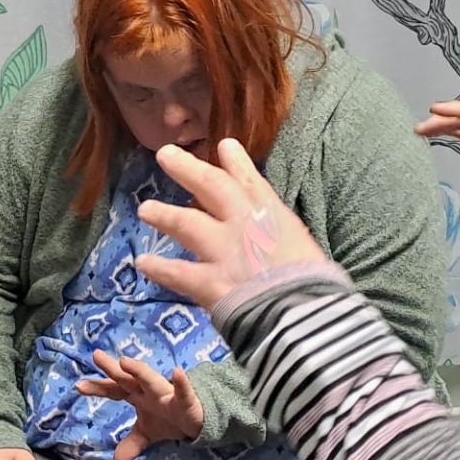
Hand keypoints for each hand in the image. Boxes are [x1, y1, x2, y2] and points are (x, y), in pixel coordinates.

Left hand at [75, 351, 204, 459]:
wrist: (198, 419)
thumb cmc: (169, 418)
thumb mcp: (147, 434)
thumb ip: (131, 444)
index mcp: (137, 395)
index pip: (114, 389)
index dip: (98, 387)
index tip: (79, 386)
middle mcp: (149, 391)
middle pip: (127, 379)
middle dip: (113, 369)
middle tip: (97, 356)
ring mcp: (166, 393)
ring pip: (151, 380)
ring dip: (139, 371)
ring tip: (125, 362)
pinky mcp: (185, 400)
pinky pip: (183, 391)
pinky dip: (181, 383)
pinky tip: (177, 372)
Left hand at [134, 139, 326, 308]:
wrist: (304, 313)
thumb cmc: (316, 284)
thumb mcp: (306, 250)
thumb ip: (285, 239)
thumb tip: (279, 241)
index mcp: (273, 215)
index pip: (251, 181)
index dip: (236, 163)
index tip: (224, 145)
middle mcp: (243, 224)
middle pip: (211, 187)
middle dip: (187, 169)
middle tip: (165, 154)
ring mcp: (223, 250)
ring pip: (186, 224)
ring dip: (165, 215)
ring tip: (145, 209)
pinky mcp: (209, 280)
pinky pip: (177, 272)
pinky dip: (159, 268)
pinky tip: (143, 262)